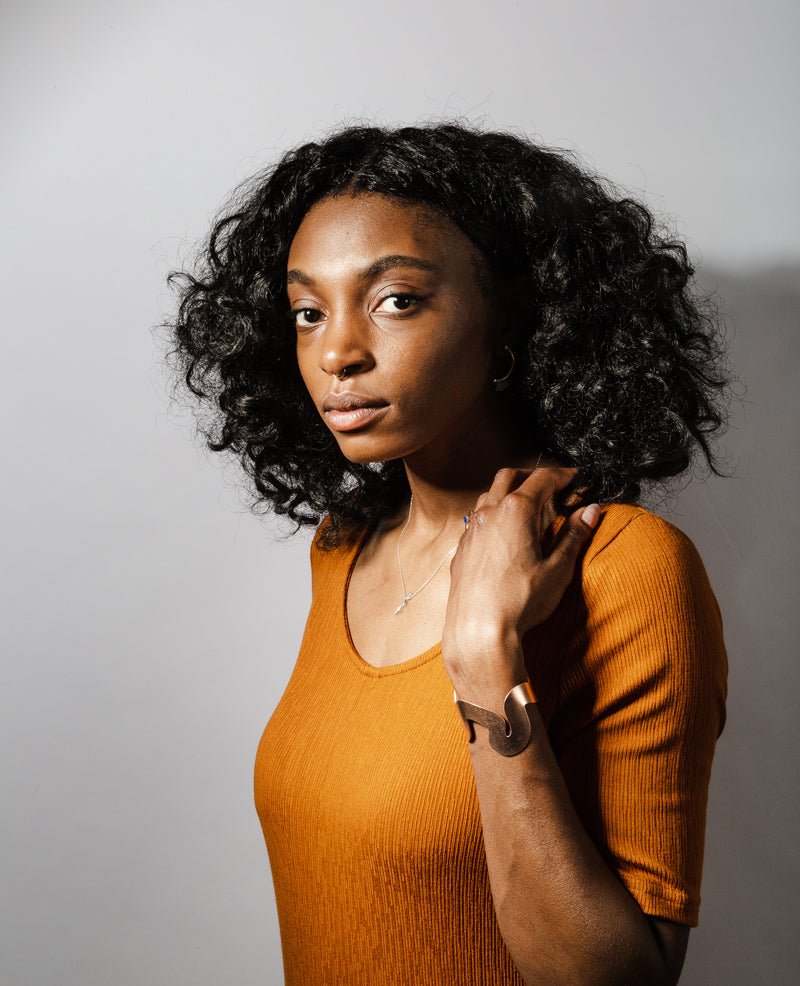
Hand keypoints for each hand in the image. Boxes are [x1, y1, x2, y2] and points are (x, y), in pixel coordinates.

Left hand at [441, 466, 599, 674]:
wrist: (478, 631)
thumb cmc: (520, 601)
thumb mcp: (558, 569)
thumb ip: (574, 535)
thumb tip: (591, 511)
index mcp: (516, 511)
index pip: (542, 478)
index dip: (562, 474)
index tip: (574, 477)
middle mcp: (488, 513)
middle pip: (509, 477)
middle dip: (532, 476)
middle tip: (551, 487)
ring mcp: (471, 531)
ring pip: (487, 496)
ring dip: (508, 494)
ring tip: (528, 510)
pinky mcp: (461, 550)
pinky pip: (476, 521)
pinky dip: (492, 516)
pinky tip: (504, 535)